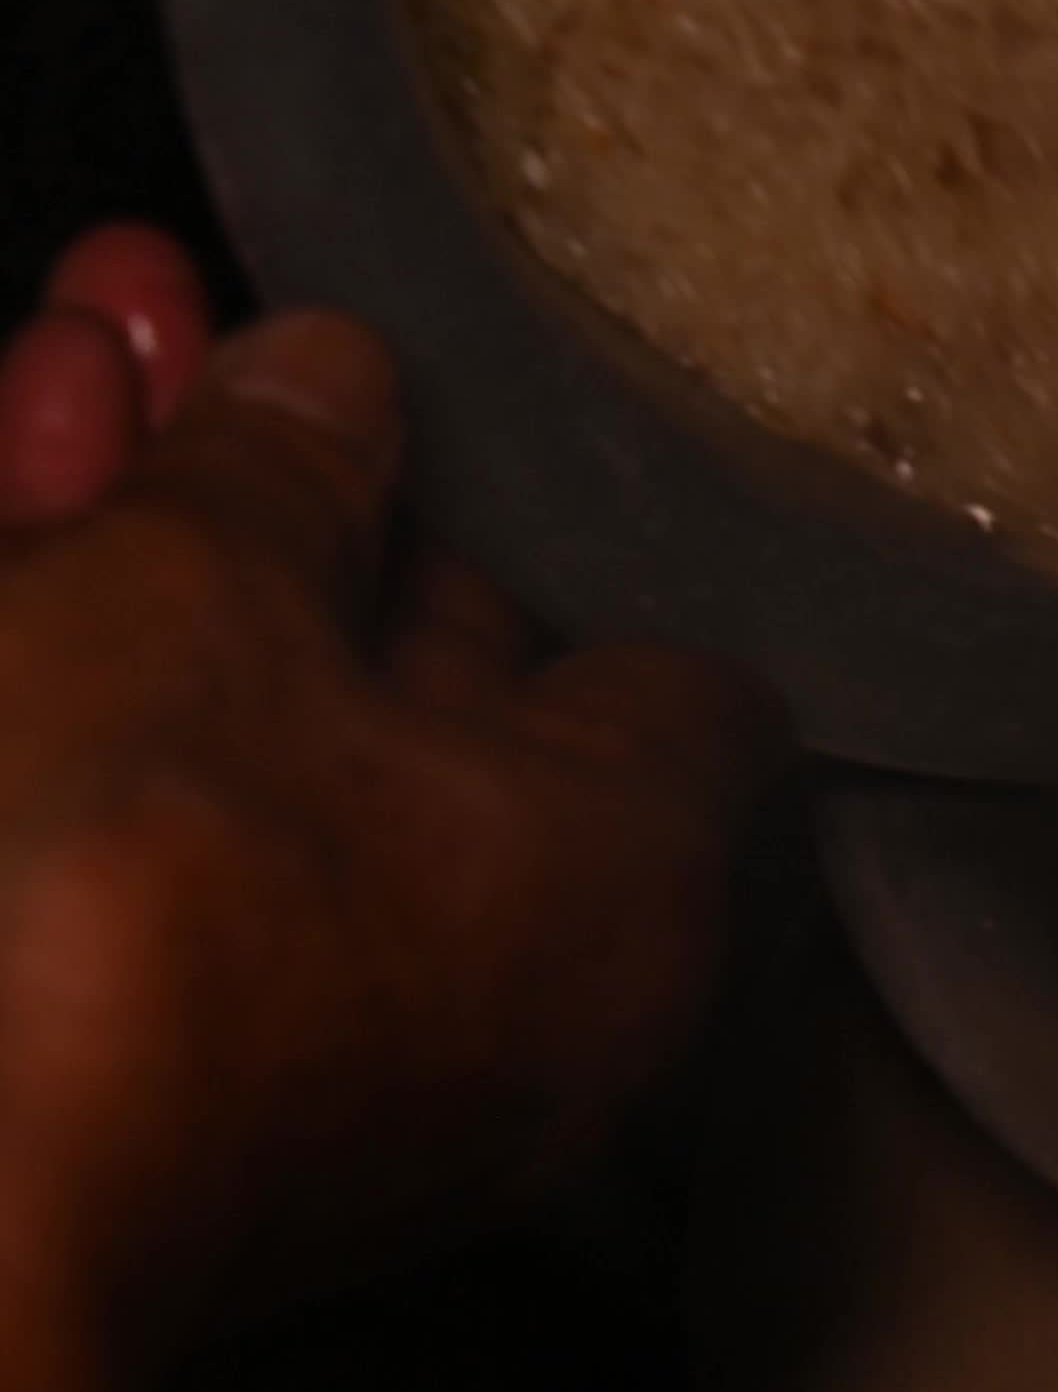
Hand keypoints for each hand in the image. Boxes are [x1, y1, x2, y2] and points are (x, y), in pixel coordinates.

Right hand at [0, 226, 781, 1357]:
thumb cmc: (122, 886)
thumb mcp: (196, 594)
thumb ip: (274, 472)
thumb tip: (328, 377)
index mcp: (623, 886)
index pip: (660, 685)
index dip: (542, 529)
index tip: (424, 416)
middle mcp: (510, 992)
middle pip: (419, 685)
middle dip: (287, 489)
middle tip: (180, 315)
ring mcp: (319, 1055)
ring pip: (247, 741)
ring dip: (158, 539)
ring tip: (86, 319)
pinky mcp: (135, 1076)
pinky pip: (141, 841)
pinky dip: (78, 676)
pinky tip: (21, 472)